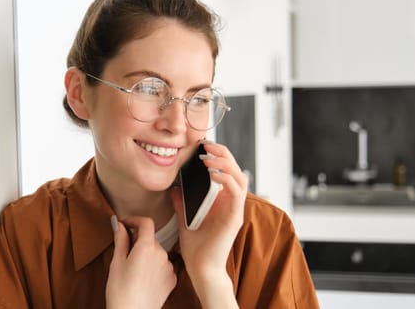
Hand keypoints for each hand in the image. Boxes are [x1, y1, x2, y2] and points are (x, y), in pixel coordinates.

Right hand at [106, 216, 176, 308]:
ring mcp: (169, 267)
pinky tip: (144, 278)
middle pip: (151, 238)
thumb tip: (119, 225)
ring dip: (147, 255)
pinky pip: (164, 266)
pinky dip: (155, 267)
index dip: (135, 220)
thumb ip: (120, 240)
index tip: (126, 224)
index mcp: (147, 247)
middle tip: (124, 251)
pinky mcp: (172, 280)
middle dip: (138, 241)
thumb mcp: (116, 263)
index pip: (146, 222)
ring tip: (133, 269)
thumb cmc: (121, 292)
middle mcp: (162, 254)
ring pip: (157, 253)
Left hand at [170, 141, 246, 307]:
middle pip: (235, 170)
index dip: (218, 157)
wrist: (201, 269)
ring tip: (209, 157)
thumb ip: (182, 204)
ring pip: (240, 177)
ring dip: (225, 163)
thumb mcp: (184, 220)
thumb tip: (174, 188)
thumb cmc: (195, 248)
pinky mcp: (235, 217)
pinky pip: (237, 192)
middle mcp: (231, 204)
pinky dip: (226, 179)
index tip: (203, 147)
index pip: (226, 172)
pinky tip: (212, 174)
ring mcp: (235, 210)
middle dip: (223, 154)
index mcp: (222, 202)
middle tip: (207, 145)